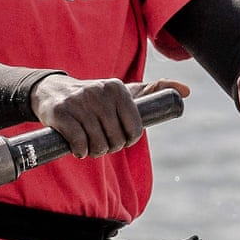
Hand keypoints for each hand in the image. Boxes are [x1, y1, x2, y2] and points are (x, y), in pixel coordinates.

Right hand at [30, 75, 189, 157]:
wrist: (53, 92)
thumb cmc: (95, 98)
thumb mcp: (123, 92)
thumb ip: (153, 91)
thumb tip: (187, 91)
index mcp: (118, 88)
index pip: (134, 129)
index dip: (127, 140)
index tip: (117, 136)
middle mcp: (100, 92)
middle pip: (116, 140)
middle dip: (109, 148)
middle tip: (100, 141)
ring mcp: (79, 102)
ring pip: (98, 145)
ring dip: (93, 152)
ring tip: (88, 144)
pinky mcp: (61, 113)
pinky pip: (80, 144)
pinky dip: (80, 151)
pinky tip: (77, 147)